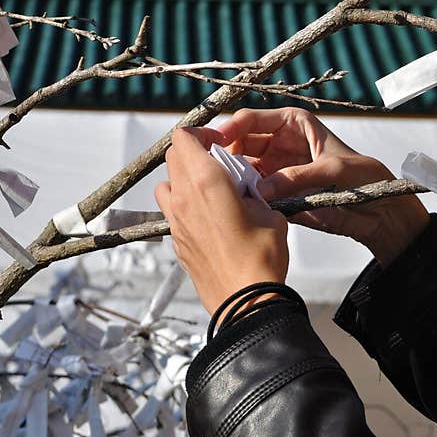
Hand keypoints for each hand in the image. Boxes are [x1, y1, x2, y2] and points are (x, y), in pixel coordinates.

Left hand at [155, 128, 288, 314]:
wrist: (246, 302)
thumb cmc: (262, 258)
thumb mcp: (270, 213)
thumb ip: (253, 193)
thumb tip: (247, 192)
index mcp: (207, 182)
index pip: (184, 138)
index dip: (200, 134)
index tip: (219, 143)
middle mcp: (184, 198)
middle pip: (172, 157)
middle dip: (193, 154)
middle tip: (218, 165)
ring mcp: (175, 221)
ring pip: (166, 185)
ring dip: (183, 180)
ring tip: (209, 192)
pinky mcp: (175, 241)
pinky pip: (172, 213)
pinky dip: (185, 207)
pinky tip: (209, 220)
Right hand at [218, 108, 429, 265]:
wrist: (378, 210)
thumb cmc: (363, 177)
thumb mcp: (333, 170)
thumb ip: (297, 177)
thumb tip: (263, 190)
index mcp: (291, 125)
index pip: (252, 120)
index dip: (231, 128)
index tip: (216, 142)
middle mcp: (277, 145)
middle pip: (239, 145)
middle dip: (225, 155)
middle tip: (211, 170)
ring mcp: (274, 171)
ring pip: (241, 170)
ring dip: (231, 178)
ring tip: (221, 189)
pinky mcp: (276, 195)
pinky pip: (252, 194)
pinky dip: (243, 198)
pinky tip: (234, 204)